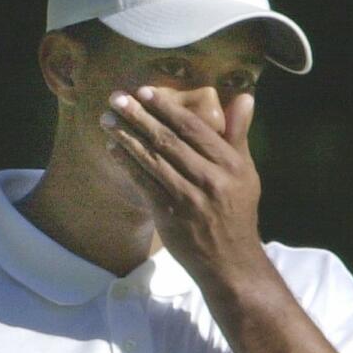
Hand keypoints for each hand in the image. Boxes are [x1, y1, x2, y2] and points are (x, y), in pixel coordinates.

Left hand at [98, 85, 266, 280]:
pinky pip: (143, 183)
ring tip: (107, 120)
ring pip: (151, 160)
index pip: (193, 128)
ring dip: (125, 137)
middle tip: (115, 98)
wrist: (230, 260)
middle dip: (138, 116)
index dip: (166, 108)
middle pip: (167, 140)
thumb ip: (238, 133)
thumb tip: (245, 96)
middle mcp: (210, 178)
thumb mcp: (246, 171)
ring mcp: (188, 198)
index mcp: (230, 164)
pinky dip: (126, 164)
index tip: (144, 92)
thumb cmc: (236, 210)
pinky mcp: (169, 215)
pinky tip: (112, 149)